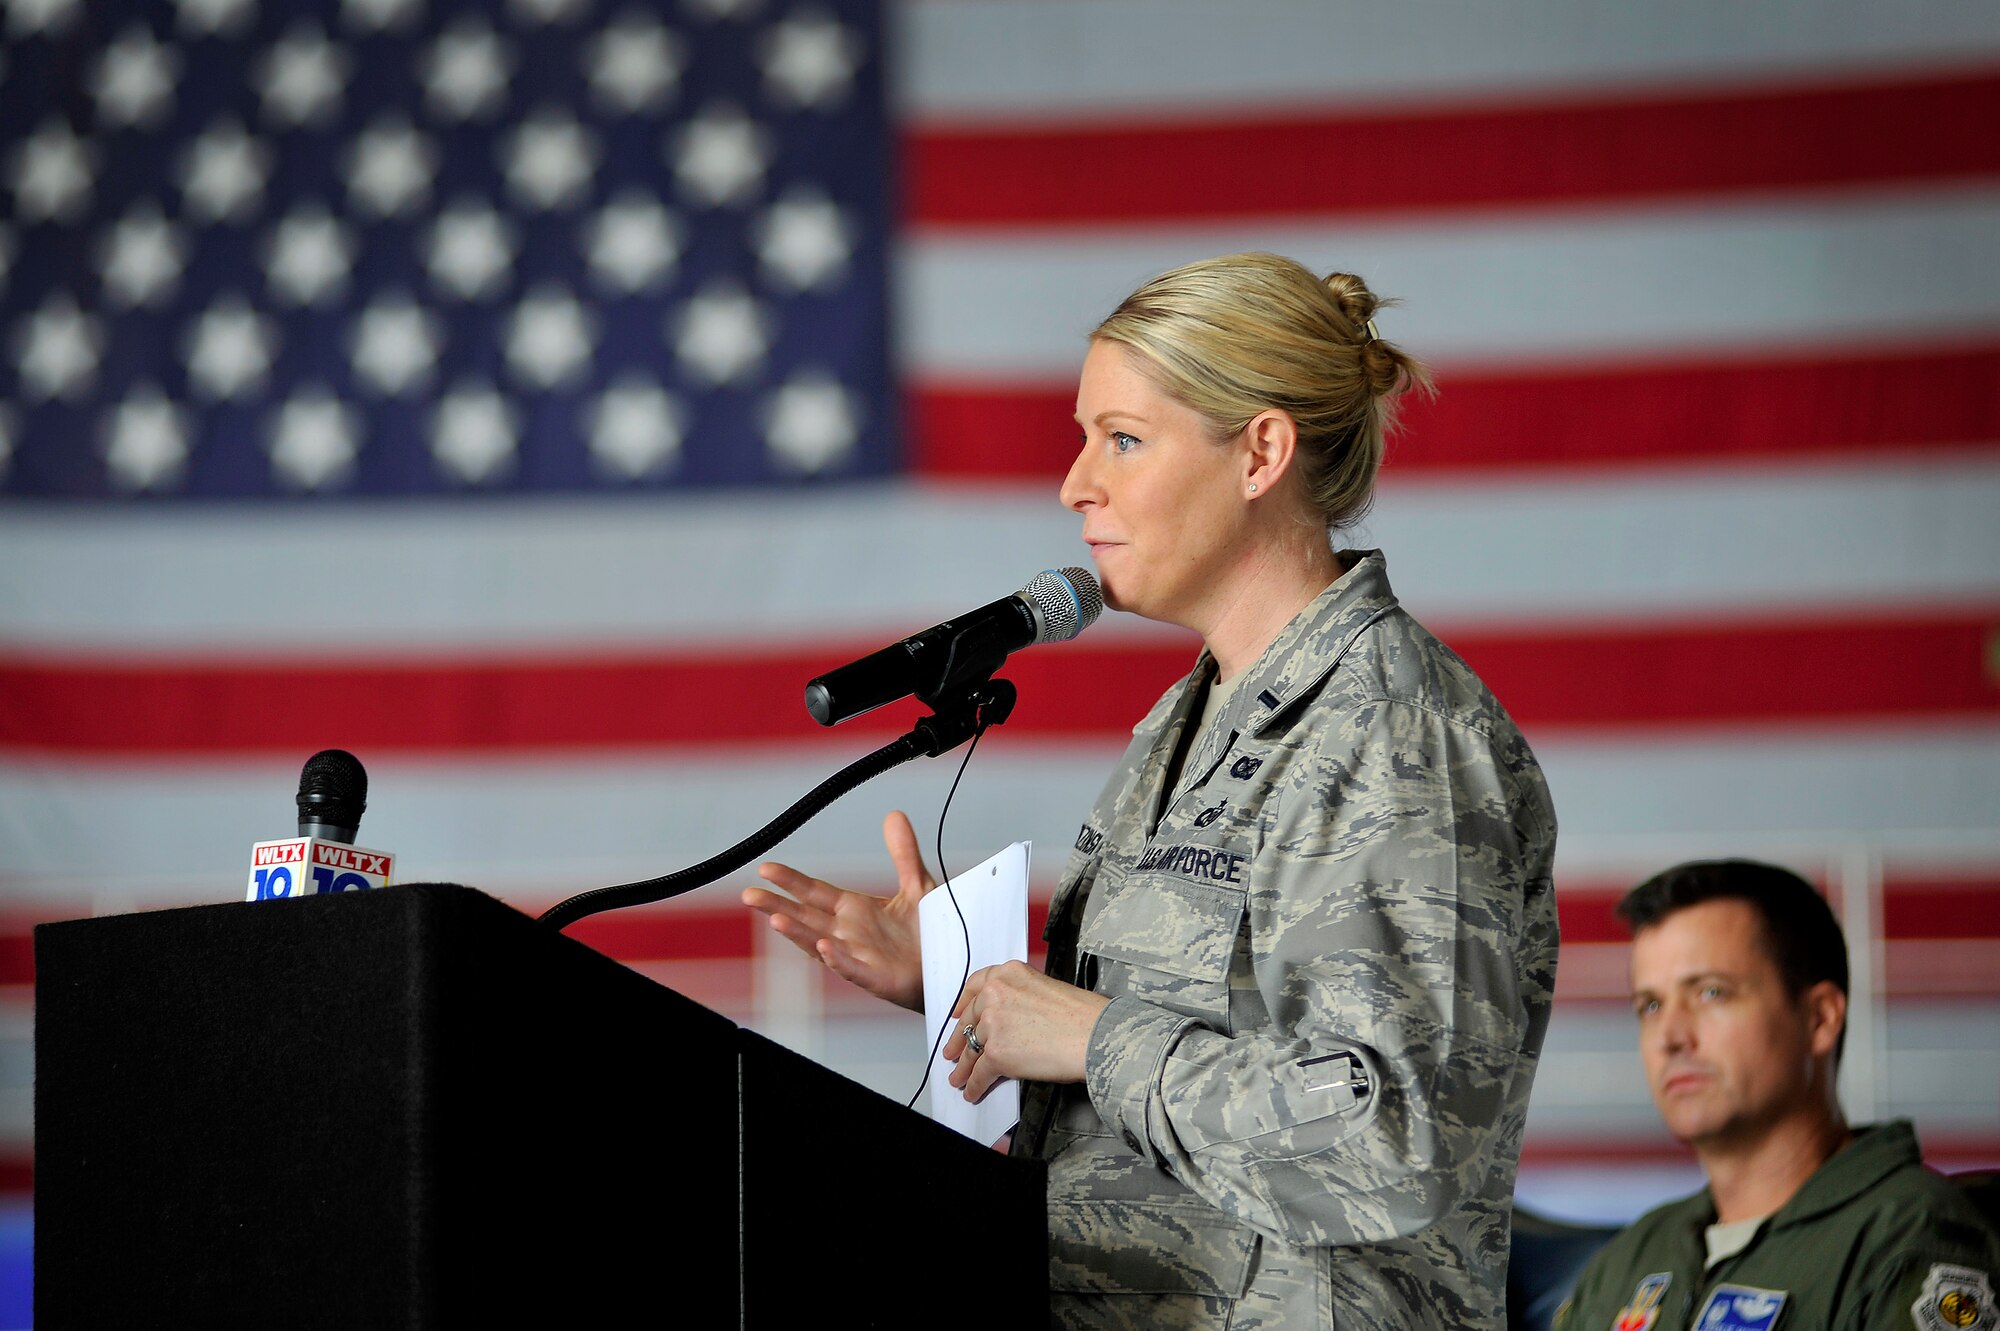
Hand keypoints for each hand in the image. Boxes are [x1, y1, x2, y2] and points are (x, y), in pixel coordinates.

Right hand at [741, 810, 934, 1011]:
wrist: (949, 965)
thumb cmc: (929, 931)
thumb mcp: (917, 883)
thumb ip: (903, 853)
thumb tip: (893, 815)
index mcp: (853, 910)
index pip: (814, 892)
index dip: (790, 881)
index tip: (766, 869)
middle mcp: (848, 932)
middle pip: (805, 917)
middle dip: (777, 906)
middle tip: (749, 895)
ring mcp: (858, 956)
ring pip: (819, 943)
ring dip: (798, 932)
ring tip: (775, 920)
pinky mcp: (875, 977)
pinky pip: (851, 968)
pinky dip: (837, 958)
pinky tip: (823, 946)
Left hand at [941, 961, 1109, 1103]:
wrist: (1096, 1036)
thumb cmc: (1082, 1016)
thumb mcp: (1046, 988)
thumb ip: (1020, 997)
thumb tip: (1008, 1020)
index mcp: (1008, 974)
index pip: (974, 986)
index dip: (962, 1005)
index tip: (956, 1015)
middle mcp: (996, 994)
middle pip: (969, 1021)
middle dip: (959, 1040)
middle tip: (953, 1052)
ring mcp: (993, 1024)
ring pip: (971, 1050)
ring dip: (964, 1068)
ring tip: (959, 1077)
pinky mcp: (996, 1053)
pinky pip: (979, 1073)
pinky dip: (975, 1085)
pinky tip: (974, 1090)